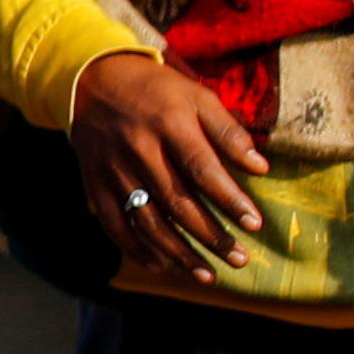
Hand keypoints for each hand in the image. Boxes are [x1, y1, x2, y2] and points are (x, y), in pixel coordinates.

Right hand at [67, 49, 268, 276]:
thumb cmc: (157, 91)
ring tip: (208, 274)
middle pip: (178, 202)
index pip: (203, 170)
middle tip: (240, 260)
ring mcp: (113, 170)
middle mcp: (139, 149)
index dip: (229, 199)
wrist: (92, 80)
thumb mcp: (196, 96)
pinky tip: (160, 265)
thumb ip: (228, 132)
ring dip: (179, 252)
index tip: (254, 224)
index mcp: (169, 124)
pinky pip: (114, 223)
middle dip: (211, 236)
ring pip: (148, 220)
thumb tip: (261, 167)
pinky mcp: (94, 183)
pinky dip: (136, 248)